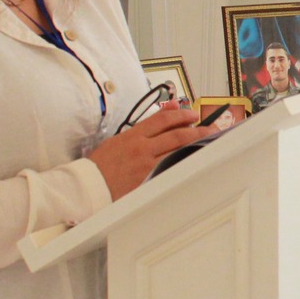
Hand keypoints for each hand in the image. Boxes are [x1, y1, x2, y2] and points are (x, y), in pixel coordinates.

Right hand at [86, 104, 217, 200]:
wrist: (89, 184)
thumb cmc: (101, 163)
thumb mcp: (119, 139)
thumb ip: (143, 128)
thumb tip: (166, 114)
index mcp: (133, 135)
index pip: (162, 119)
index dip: (181, 114)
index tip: (192, 114)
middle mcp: (142, 147)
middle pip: (177, 134)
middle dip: (197, 130)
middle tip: (210, 128)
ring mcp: (146, 164)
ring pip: (178, 151)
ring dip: (196, 145)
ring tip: (208, 142)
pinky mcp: (148, 180)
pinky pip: (171, 168)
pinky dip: (183, 162)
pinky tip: (193, 160)